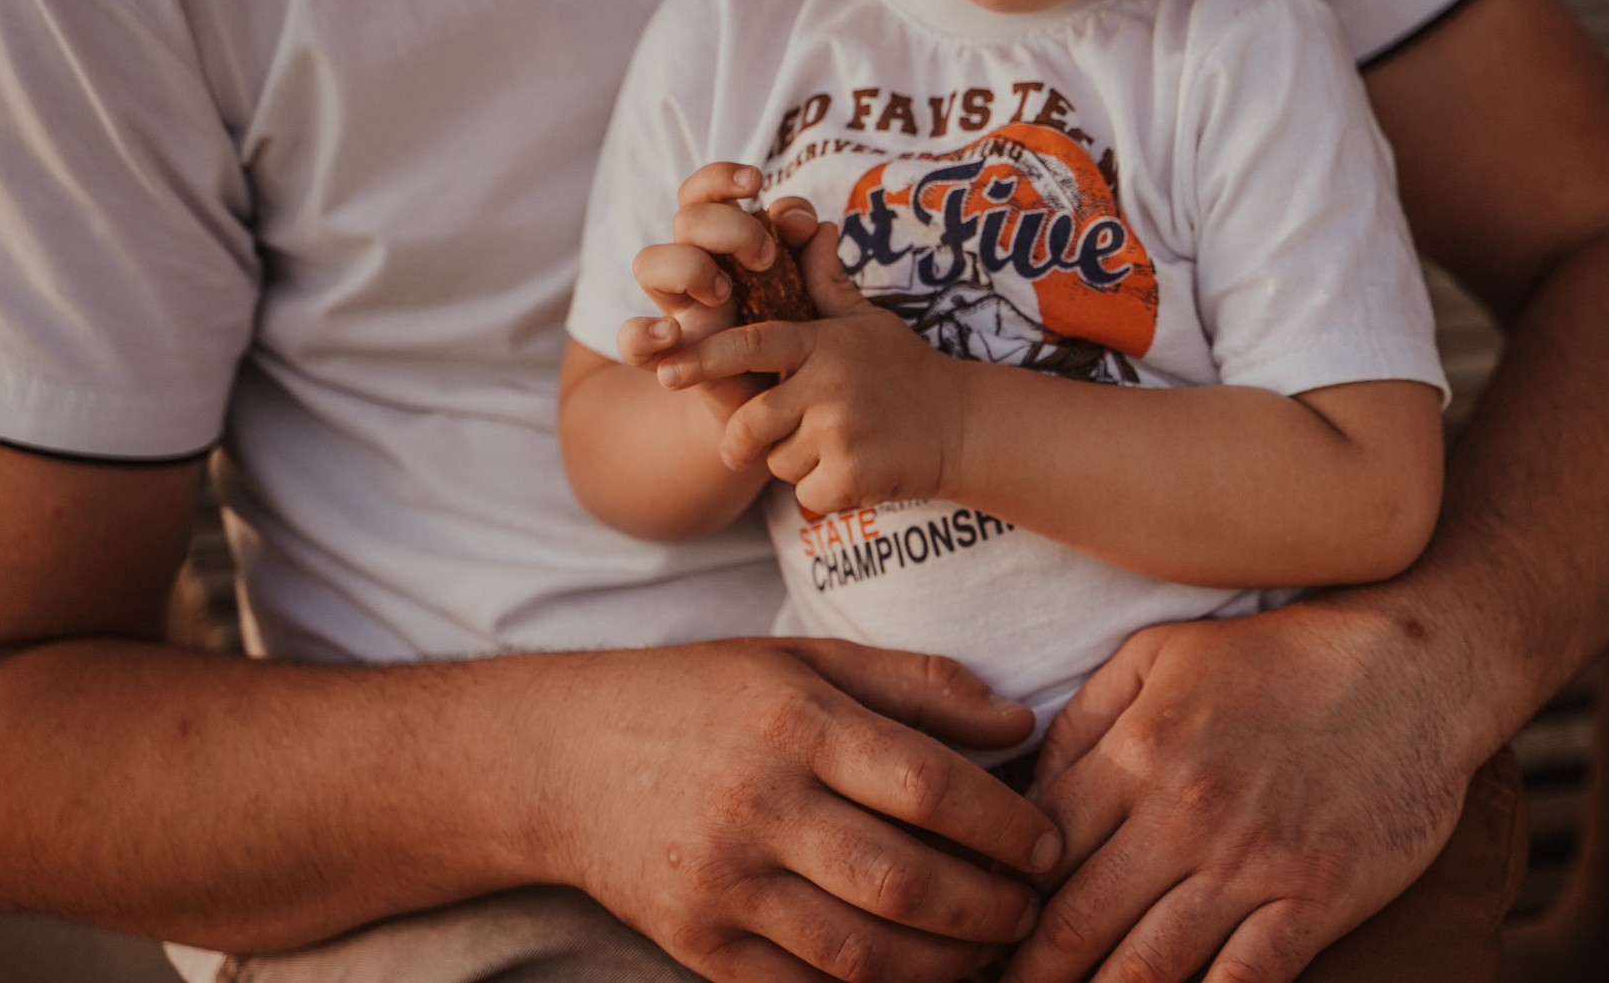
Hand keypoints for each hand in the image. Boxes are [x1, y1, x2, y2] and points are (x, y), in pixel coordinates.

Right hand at [549, 635, 1065, 982]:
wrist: (559, 758)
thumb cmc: (704, 697)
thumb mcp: (807, 659)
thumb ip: (918, 685)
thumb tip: (1020, 723)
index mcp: (795, 723)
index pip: (927, 785)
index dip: (1004, 824)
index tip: (1049, 842)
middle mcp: (758, 806)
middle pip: (902, 881)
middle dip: (989, 908)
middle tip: (1034, 909)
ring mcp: (722, 885)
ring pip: (858, 954)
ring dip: (944, 966)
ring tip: (990, 952)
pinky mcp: (696, 946)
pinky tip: (915, 977)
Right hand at [619, 164, 823, 424]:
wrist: (780, 407)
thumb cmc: (796, 340)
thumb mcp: (816, 300)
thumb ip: (817, 264)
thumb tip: (819, 226)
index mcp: (727, 245)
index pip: (705, 193)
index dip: (721, 178)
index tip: (756, 182)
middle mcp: (696, 268)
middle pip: (686, 218)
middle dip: (728, 227)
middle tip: (765, 259)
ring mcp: (677, 310)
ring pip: (648, 261)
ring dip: (688, 268)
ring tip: (725, 294)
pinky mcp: (667, 357)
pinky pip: (629, 339)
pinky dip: (642, 332)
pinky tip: (672, 334)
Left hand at [657, 211, 972, 516]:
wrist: (964, 426)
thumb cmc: (907, 370)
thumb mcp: (867, 322)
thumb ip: (826, 284)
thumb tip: (810, 225)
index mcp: (823, 344)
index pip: (751, 346)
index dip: (704, 358)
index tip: (666, 373)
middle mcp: (829, 384)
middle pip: (750, 422)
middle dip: (745, 440)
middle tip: (762, 441)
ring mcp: (841, 431)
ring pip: (777, 462)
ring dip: (796, 463)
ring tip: (838, 444)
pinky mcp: (853, 475)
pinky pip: (806, 494)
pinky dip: (823, 492)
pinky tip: (855, 471)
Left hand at [1002, 600, 1485, 982]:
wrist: (1415, 666)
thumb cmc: (1279, 657)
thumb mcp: (1162, 653)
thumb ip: (1084, 720)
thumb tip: (1021, 792)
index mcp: (1139, 751)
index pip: (1039, 851)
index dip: (998, 904)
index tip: (978, 940)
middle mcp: (1186, 813)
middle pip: (1077, 925)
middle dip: (1029, 977)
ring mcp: (1253, 863)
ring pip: (1147, 969)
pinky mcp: (1317, 898)